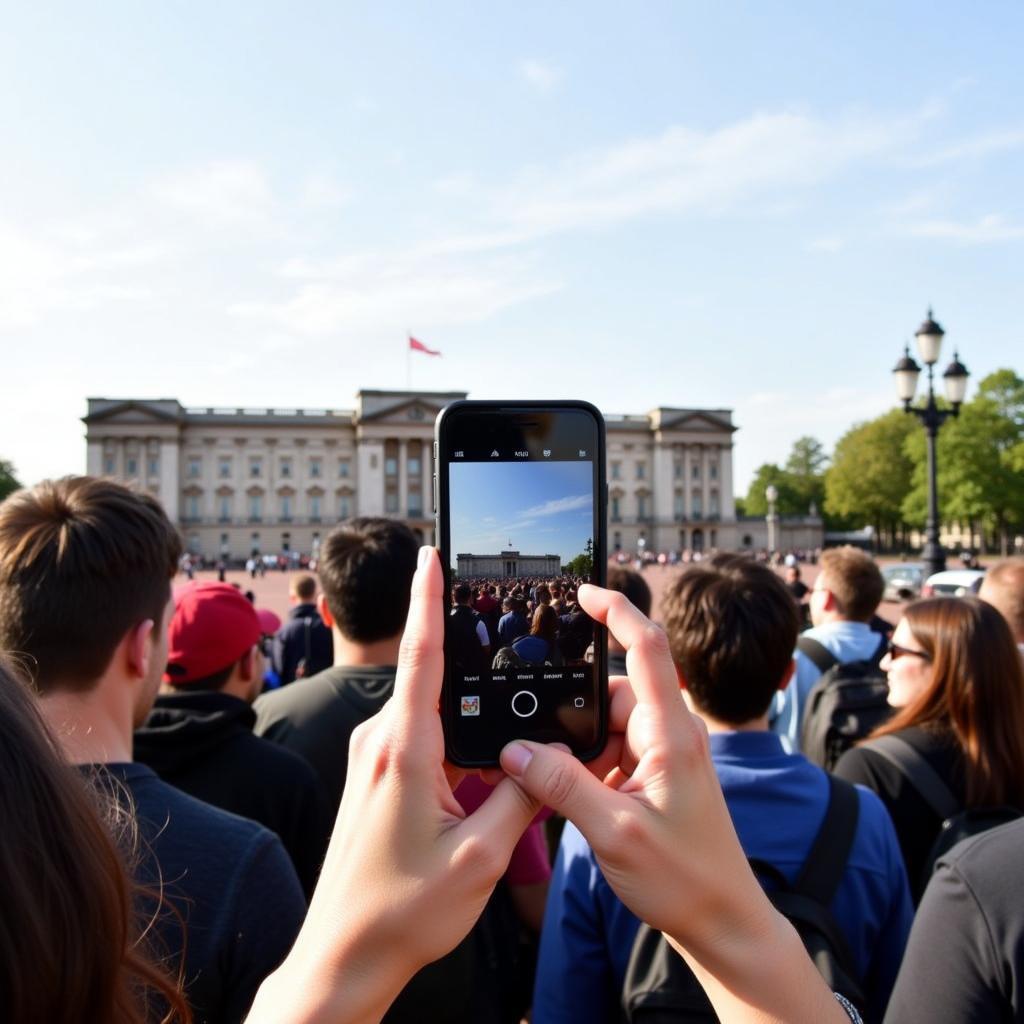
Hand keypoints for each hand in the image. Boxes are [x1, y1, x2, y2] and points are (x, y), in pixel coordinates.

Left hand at [249, 547, 540, 1023]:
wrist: (343, 957)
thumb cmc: (402, 913)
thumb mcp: (480, 859)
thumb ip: (520, 799)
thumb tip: (546, 758)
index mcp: (404, 752)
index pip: (420, 657)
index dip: (427, 601)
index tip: (431, 555)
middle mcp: (380, 744)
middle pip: (429, 678)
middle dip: (462, 654)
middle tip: (496, 637)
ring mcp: (372, 760)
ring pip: (428, 714)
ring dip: (463, 715)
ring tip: (492, 744)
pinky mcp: (374, 778)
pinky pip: (420, 739)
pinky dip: (452, 742)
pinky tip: (476, 776)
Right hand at [500, 585, 848, 1022]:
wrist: (724, 921)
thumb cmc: (686, 879)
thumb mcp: (614, 832)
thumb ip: (560, 786)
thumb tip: (515, 751)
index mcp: (671, 732)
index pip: (647, 647)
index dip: (616, 611)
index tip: (583, 592)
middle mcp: (671, 733)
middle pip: (610, 693)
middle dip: (573, 715)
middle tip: (540, 747)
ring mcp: (666, 753)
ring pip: (606, 726)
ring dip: (580, 751)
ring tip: (566, 790)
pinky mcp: (659, 774)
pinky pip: (613, 752)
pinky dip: (590, 768)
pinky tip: (576, 802)